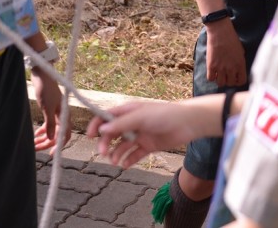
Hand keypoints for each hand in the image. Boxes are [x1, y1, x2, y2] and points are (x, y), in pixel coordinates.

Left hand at [31, 67, 69, 153]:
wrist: (43, 74)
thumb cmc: (46, 89)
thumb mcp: (47, 108)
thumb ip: (50, 123)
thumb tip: (51, 138)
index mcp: (65, 115)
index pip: (65, 134)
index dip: (59, 145)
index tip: (51, 154)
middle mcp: (62, 115)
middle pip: (57, 134)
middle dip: (47, 143)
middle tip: (35, 149)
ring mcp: (56, 113)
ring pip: (51, 131)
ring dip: (43, 138)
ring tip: (32, 144)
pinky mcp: (50, 110)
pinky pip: (48, 125)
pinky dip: (42, 130)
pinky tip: (35, 134)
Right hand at [88, 100, 212, 168]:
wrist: (187, 123)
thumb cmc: (164, 114)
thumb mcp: (140, 117)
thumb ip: (121, 124)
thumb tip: (101, 130)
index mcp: (128, 111)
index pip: (106, 117)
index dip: (96, 125)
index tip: (89, 137)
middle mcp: (132, 123)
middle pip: (112, 134)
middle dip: (106, 144)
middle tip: (104, 154)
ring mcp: (139, 135)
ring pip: (122, 146)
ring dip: (116, 154)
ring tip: (115, 162)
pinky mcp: (148, 146)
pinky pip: (134, 155)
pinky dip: (128, 160)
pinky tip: (125, 165)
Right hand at [205, 19, 245, 86]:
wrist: (220, 31)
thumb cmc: (231, 39)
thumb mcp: (241, 51)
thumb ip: (240, 63)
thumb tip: (239, 72)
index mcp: (240, 64)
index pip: (241, 81)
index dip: (238, 81)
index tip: (235, 78)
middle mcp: (231, 68)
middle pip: (230, 83)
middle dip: (229, 80)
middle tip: (227, 75)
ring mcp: (221, 68)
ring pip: (221, 83)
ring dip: (220, 80)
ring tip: (220, 74)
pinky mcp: (211, 66)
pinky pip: (211, 78)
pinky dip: (212, 77)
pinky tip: (213, 71)